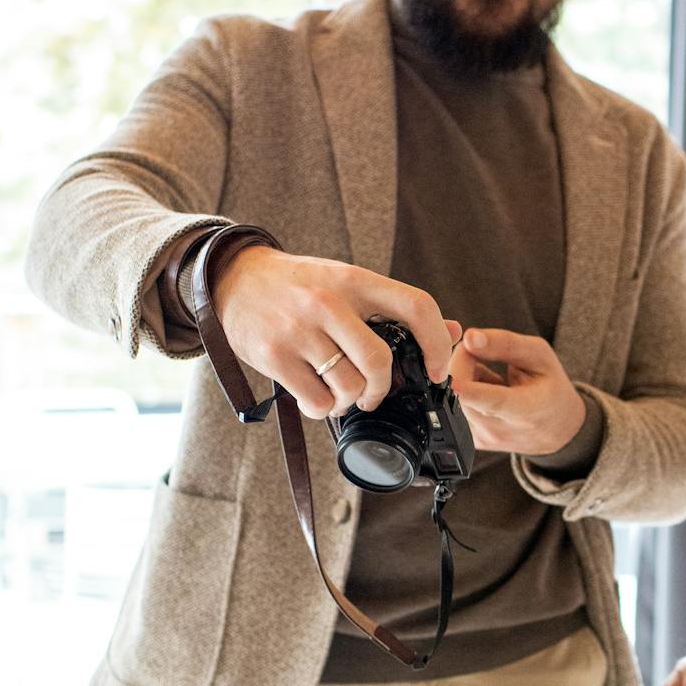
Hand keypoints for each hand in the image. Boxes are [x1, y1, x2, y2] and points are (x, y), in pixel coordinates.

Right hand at [213, 247, 458, 418]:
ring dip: (349, 402)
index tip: (438, 370)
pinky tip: (318, 399)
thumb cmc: (297, 285)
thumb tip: (453, 331)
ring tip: (339, 395)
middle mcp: (328, 301)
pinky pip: (315, 400)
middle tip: (373, 394)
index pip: (416, 306)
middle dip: (382, 388)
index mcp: (355, 280)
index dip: (438, 344)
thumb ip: (394, 307)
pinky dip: (323, 409)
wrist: (232, 276)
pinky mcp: (274, 355)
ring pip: (347, 385)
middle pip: (380, 361)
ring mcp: (299, 329)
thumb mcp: (346, 281)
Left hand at [449, 328, 584, 455]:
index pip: (493, 402)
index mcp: (527, 410)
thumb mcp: (540, 355)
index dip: (469, 391)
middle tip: (486, 352)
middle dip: (464, 361)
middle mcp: (502, 431)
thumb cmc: (550, 387)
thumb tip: (468, 338)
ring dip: (464, 378)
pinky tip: (486, 394)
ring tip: (494, 380)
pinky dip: (465, 393)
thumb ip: (505, 343)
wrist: (556, 428)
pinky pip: (453, 408)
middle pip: (462, 390)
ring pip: (452, 397)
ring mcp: (484, 439)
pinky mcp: (471, 441)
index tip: (452, 384)